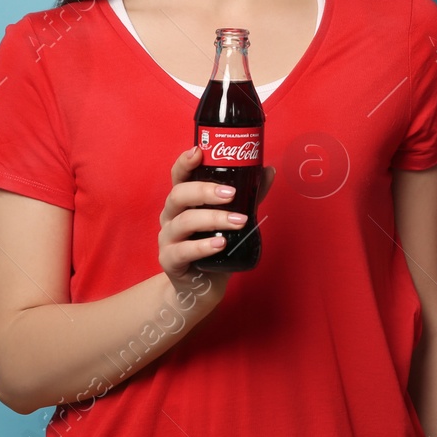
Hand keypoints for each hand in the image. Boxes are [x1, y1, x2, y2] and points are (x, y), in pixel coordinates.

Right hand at [158, 147, 276, 311]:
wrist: (199, 285)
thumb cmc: (214, 245)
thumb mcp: (231, 217)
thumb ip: (248, 195)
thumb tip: (268, 170)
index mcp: (183, 200)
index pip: (179, 175)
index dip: (185, 162)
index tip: (199, 152)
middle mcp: (171, 215)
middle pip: (179, 195)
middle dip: (205, 191)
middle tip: (232, 194)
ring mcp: (168, 238)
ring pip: (184, 222)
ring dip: (213, 219)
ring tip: (239, 221)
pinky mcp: (170, 260)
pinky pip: (182, 251)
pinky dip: (202, 246)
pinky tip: (220, 244)